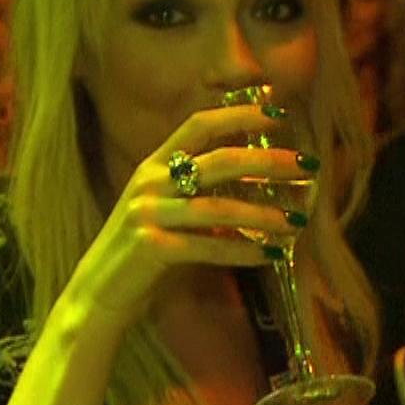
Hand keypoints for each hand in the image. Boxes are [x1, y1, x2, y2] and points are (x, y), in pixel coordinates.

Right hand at [66, 104, 309, 326]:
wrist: (97, 294)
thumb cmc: (142, 251)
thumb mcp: (166, 208)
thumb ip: (200, 190)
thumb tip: (258, 178)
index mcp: (153, 165)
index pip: (199, 125)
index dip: (238, 114)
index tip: (278, 111)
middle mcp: (150, 182)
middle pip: (219, 161)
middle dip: (268, 161)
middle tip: (306, 165)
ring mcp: (148, 213)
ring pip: (218, 208)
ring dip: (264, 214)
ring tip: (297, 221)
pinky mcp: (151, 247)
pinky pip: (208, 246)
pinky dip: (243, 250)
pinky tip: (270, 255)